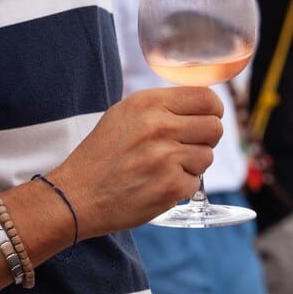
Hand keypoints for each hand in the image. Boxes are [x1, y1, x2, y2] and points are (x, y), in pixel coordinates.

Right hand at [48, 87, 222, 238]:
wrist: (77, 195)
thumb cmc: (101, 154)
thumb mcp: (124, 114)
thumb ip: (162, 106)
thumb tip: (202, 106)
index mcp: (148, 103)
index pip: (206, 98)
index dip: (214, 110)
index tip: (209, 118)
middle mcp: (159, 126)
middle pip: (215, 127)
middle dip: (206, 138)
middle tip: (188, 146)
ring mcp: (166, 158)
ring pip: (208, 156)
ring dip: (193, 164)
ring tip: (165, 167)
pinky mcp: (170, 187)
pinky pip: (195, 183)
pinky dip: (180, 186)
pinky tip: (157, 184)